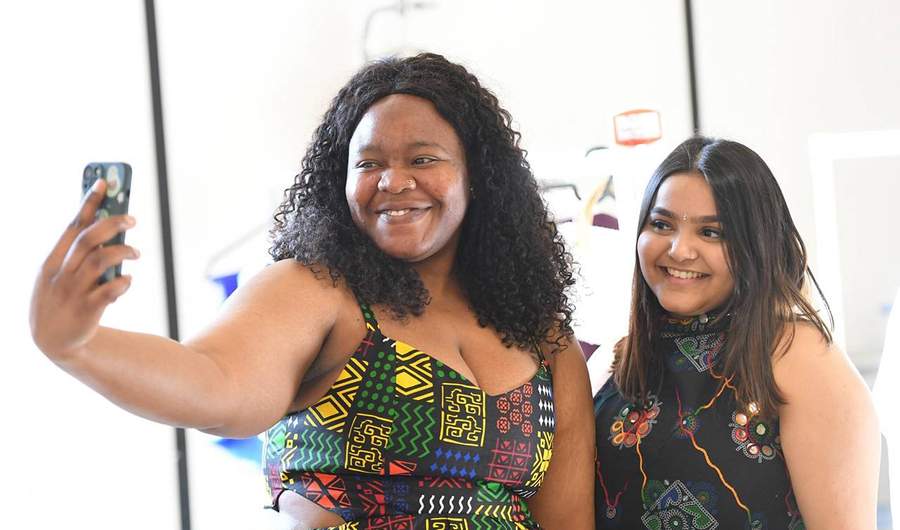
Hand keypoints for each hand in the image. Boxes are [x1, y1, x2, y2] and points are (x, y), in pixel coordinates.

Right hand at [30, 178, 139, 361]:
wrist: (53, 342)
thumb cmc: (62, 300)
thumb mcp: (60, 275)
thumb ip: (78, 254)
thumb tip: (109, 228)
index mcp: (53, 261)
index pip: (73, 226)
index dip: (88, 203)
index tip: (103, 183)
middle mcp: (62, 273)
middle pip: (88, 239)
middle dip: (111, 223)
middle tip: (132, 218)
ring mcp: (73, 292)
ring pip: (99, 261)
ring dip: (122, 251)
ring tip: (136, 252)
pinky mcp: (87, 311)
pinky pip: (108, 292)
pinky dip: (122, 283)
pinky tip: (128, 281)